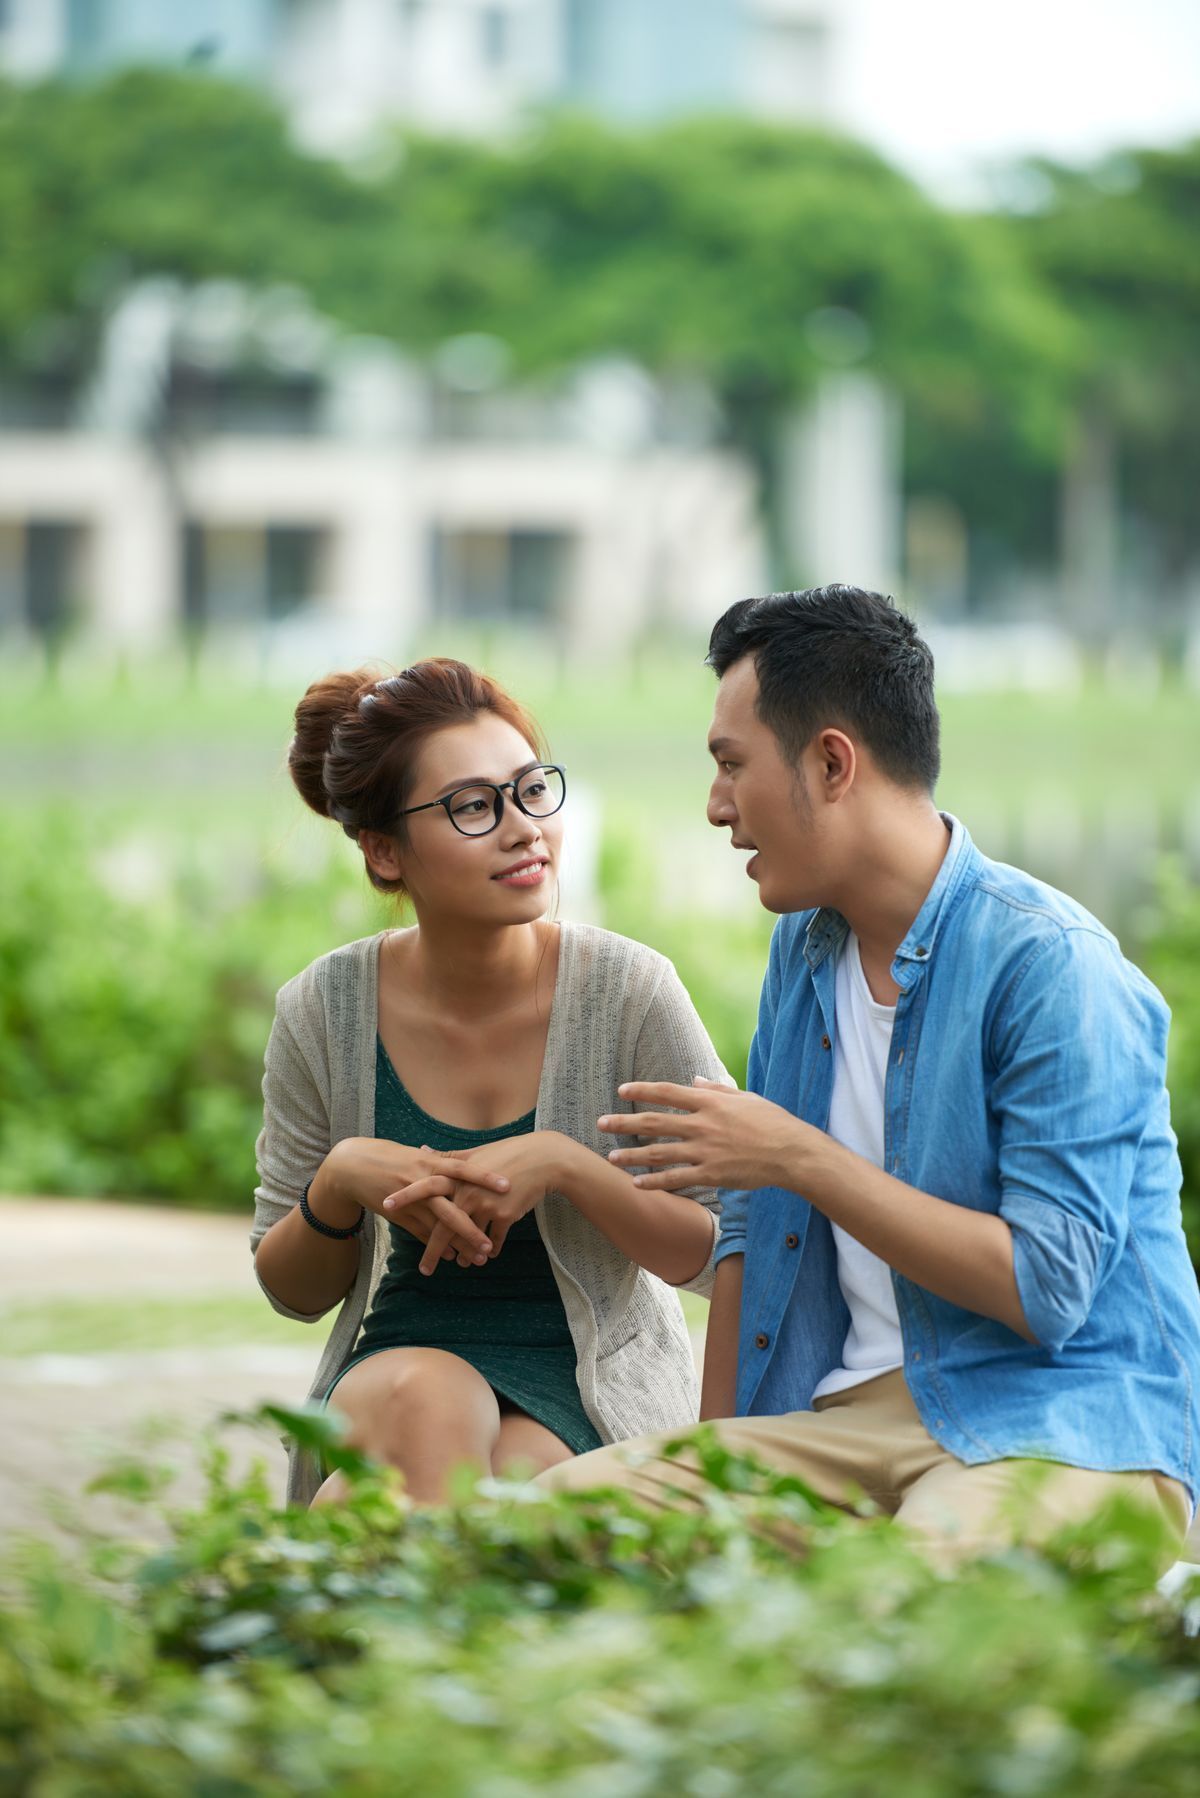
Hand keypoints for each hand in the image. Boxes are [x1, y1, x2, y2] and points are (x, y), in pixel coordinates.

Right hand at [323, 1136, 509, 1266]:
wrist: (353, 1166)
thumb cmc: (390, 1156)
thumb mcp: (417, 1155)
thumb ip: (441, 1162)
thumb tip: (465, 1165)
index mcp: (430, 1163)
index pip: (463, 1169)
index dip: (485, 1177)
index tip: (507, 1186)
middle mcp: (422, 1182)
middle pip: (451, 1207)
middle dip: (471, 1228)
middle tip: (489, 1244)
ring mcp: (409, 1201)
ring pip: (437, 1227)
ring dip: (456, 1244)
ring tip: (474, 1258)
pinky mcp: (398, 1214)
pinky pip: (419, 1232)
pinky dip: (434, 1245)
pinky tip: (447, 1257)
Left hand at [382, 1132, 568, 1274]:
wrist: (542, 1160)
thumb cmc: (508, 1154)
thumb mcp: (476, 1154)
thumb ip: (448, 1158)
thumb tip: (423, 1150)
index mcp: (458, 1175)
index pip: (425, 1187)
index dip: (406, 1197)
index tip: (386, 1207)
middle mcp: (468, 1191)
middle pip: (444, 1225)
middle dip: (432, 1250)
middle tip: (423, 1269)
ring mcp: (486, 1205)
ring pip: (469, 1238)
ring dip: (464, 1254)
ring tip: (459, 1266)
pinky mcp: (504, 1216)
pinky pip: (494, 1239)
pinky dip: (491, 1248)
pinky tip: (488, 1256)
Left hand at [598, 1077, 807, 1192]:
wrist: (792, 1152)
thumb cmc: (773, 1122)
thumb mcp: (746, 1098)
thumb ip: (716, 1090)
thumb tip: (694, 1080)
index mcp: (710, 1103)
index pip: (668, 1092)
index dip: (642, 1090)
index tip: (622, 1090)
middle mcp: (702, 1125)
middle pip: (655, 1122)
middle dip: (625, 1122)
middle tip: (601, 1122)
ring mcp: (705, 1151)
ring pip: (660, 1152)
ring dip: (632, 1155)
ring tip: (611, 1157)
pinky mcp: (711, 1174)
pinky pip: (677, 1179)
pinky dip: (655, 1182)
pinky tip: (637, 1184)